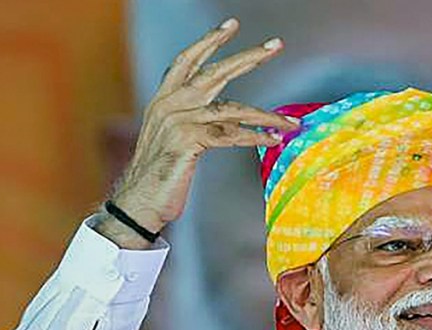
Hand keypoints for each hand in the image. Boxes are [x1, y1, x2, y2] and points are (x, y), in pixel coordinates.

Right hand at [97, 17, 297, 248]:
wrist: (139, 202)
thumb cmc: (161, 174)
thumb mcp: (174, 138)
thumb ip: (197, 121)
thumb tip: (231, 118)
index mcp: (164, 99)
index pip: (189, 60)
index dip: (210, 41)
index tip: (232, 24)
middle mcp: (169, 104)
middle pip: (215, 72)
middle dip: (248, 57)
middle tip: (275, 45)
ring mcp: (178, 122)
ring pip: (232, 108)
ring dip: (267, 115)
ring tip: (292, 122)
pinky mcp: (188, 142)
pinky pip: (231, 135)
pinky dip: (256, 137)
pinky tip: (273, 139)